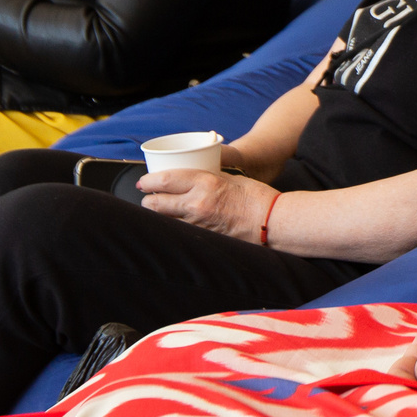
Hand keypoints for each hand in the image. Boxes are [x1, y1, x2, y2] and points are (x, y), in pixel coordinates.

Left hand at [138, 168, 278, 240]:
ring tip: (160, 210)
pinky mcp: (204, 238)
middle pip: (156, 204)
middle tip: (148, 197)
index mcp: (204, 183)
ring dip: (159, 215)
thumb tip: (190, 180)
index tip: (144, 181)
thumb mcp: (230, 178)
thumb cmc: (257, 198)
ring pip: (164, 220)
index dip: (148, 181)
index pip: (164, 180)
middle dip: (148, 200)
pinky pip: (180, 231)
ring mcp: (199, 224)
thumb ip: (208, 178)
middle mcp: (197, 204)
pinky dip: (174, 226)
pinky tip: (176, 224)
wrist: (273, 222)